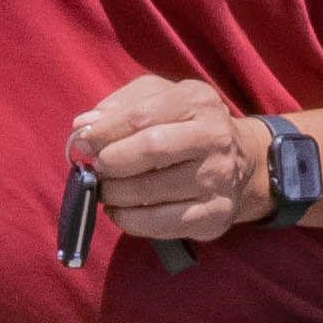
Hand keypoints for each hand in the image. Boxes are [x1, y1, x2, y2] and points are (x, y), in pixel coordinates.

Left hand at [70, 76, 269, 240]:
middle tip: (96, 168)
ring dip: (115, 194)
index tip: (82, 142)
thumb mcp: (157, 98)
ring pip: (152, 190)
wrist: (240, 161)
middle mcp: (214, 137)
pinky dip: (129, 220)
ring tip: (106, 189)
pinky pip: (162, 223)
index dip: (105, 131)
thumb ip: (119, 106)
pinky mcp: (215, 214)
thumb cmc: (183, 125)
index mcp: (196, 101)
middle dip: (112, 162)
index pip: (142, 115)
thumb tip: (83, 125)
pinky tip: (119, 211)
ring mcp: (218, 178)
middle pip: (152, 149)